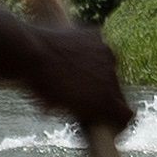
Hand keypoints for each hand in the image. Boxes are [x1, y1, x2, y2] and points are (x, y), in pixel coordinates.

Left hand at [16, 20, 132, 131]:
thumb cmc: (41, 86)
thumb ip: (83, 113)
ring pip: (109, 68)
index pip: (126, 115)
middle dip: (105, 95)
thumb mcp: (64, 108)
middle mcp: (113, 77)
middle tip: (86, 95)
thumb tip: (88, 117)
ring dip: (97, 72)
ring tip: (74, 72)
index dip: (117, 119)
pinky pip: (98, 48)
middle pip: (117, 91)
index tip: (108, 120)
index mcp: (106, 101)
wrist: (30, 53)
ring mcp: (106, 54)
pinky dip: (88, 52)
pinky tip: (71, 54)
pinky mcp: (97, 36)